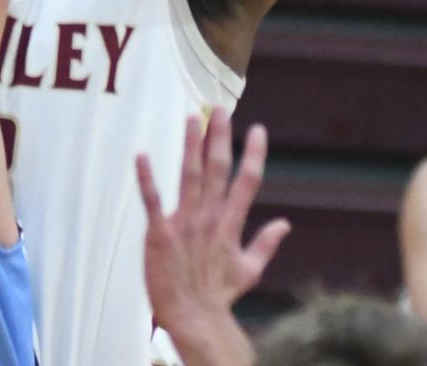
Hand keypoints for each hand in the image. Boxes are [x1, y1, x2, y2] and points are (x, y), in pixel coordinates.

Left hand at [137, 109, 289, 335]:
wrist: (193, 318)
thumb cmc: (218, 294)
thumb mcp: (249, 271)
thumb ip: (266, 244)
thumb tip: (285, 224)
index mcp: (230, 224)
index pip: (247, 182)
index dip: (253, 154)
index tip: (257, 129)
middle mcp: (209, 217)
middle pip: (218, 169)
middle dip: (219, 137)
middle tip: (219, 108)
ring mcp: (185, 222)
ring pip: (190, 176)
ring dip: (191, 146)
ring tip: (193, 117)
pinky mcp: (160, 231)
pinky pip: (153, 200)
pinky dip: (147, 178)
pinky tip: (141, 155)